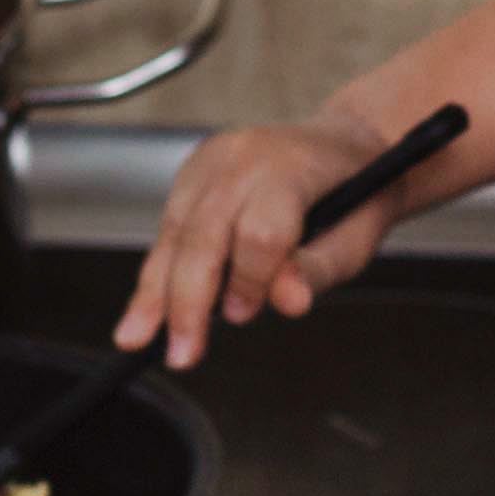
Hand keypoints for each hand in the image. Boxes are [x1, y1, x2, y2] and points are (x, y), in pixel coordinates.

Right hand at [115, 112, 402, 367]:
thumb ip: (320, 270)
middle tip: (183, 353)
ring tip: (136, 337)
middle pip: (203, 235)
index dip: (250, 279)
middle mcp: (241, 157)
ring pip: (175, 233)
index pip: (259, 232)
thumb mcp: (357, 237)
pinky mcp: (191, 173)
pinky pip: (170, 228)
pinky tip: (145, 309)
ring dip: (155, 291)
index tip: (243, 316)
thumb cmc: (356, 192)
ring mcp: (209, 160)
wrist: (343, 143)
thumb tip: (287, 302)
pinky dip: (160, 271)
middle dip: (188, 300)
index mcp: (290, 167)